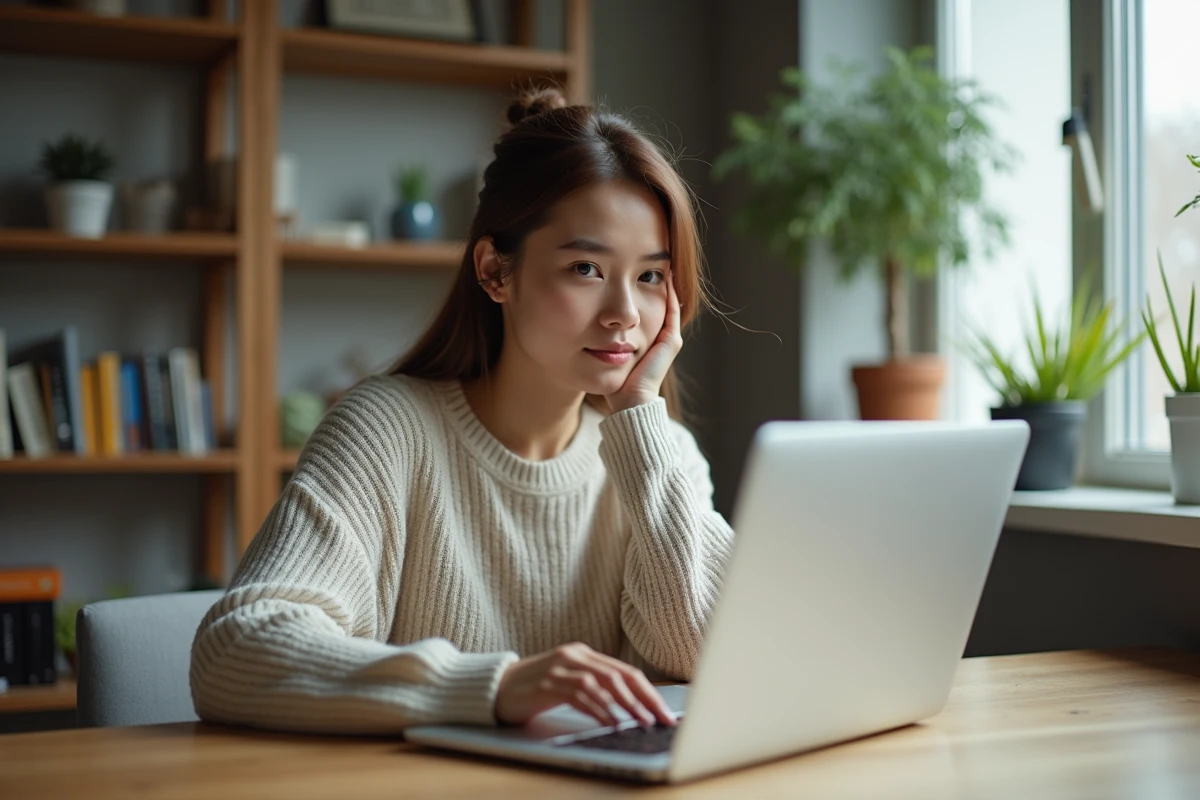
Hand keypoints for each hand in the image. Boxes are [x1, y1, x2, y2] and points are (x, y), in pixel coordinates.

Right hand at [494, 642, 676, 727]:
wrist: (495, 687)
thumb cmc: (535, 689)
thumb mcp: (568, 682)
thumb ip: (594, 687)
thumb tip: (630, 707)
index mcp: (583, 653)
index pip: (625, 671)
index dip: (648, 692)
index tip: (664, 712)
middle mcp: (573, 655)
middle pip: (619, 675)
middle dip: (644, 698)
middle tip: (661, 719)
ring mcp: (559, 667)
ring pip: (602, 683)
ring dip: (625, 704)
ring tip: (641, 721)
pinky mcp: (546, 683)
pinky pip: (579, 694)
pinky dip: (599, 709)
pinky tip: (611, 722)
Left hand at [606, 270, 682, 413]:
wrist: (629, 402)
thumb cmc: (613, 384)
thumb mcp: (604, 354)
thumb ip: (599, 340)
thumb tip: (579, 322)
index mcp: (645, 341)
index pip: (644, 308)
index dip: (637, 288)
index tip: (626, 269)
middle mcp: (659, 338)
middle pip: (657, 302)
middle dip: (649, 281)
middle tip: (642, 258)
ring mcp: (668, 339)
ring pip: (667, 303)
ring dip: (661, 282)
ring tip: (656, 261)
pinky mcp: (670, 341)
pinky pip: (671, 310)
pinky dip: (668, 292)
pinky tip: (663, 274)